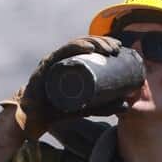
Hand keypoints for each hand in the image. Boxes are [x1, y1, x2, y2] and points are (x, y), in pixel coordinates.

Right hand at [6, 36, 121, 138]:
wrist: (34, 119)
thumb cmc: (58, 110)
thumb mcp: (87, 108)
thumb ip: (105, 107)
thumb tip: (127, 106)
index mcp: (70, 64)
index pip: (90, 48)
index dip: (105, 45)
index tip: (118, 49)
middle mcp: (61, 58)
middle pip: (85, 43)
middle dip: (102, 42)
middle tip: (116, 48)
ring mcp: (53, 60)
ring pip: (76, 44)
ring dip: (93, 42)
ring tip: (107, 48)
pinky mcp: (46, 65)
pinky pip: (62, 52)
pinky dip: (76, 47)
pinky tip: (89, 48)